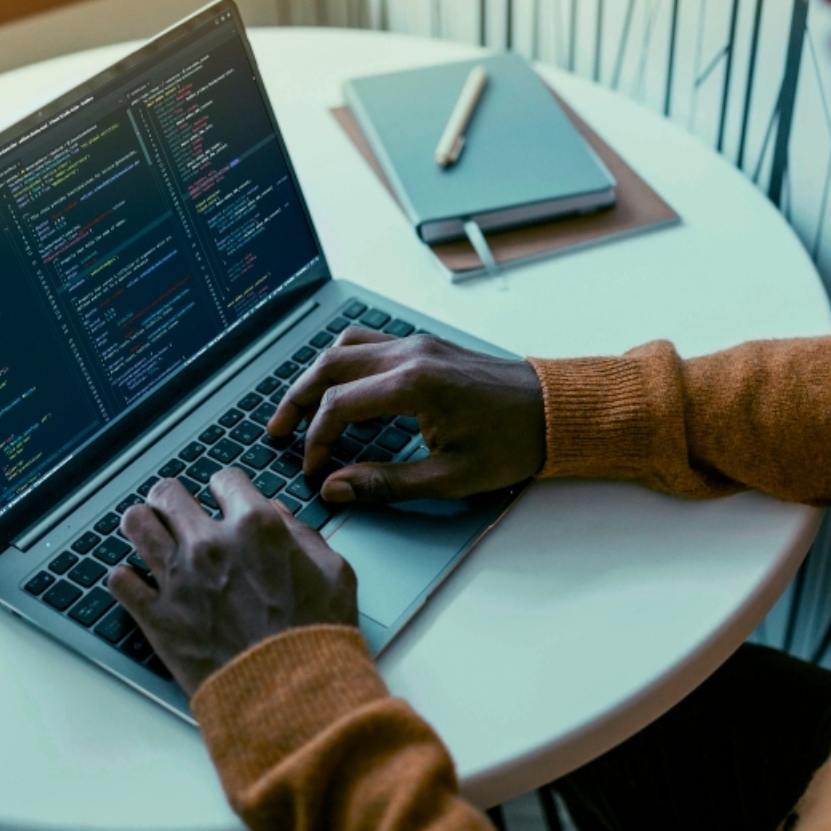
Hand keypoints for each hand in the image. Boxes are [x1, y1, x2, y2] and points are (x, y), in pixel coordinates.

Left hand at [108, 470, 358, 696]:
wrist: (291, 694)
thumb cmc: (317, 635)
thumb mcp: (334, 572)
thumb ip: (302, 534)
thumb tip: (277, 516)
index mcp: (256, 525)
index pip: (225, 479)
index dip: (226, 488)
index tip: (225, 498)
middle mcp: (210, 543)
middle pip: (168, 493)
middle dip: (173, 498)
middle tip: (177, 510)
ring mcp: (177, 578)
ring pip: (135, 524)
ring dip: (143, 524)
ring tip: (150, 533)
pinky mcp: (156, 616)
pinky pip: (119, 580)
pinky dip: (126, 578)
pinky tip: (139, 582)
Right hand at [266, 327, 546, 503]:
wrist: (555, 410)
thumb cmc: (512, 444)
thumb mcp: (450, 478)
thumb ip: (386, 484)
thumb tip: (336, 488)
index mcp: (413, 385)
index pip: (338, 406)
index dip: (316, 441)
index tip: (314, 470)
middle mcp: (410, 355)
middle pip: (329, 366)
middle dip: (297, 400)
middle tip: (276, 432)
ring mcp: (417, 344)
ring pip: (345, 347)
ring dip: (316, 376)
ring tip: (298, 409)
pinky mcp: (425, 346)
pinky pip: (368, 342)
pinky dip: (342, 363)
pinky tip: (337, 389)